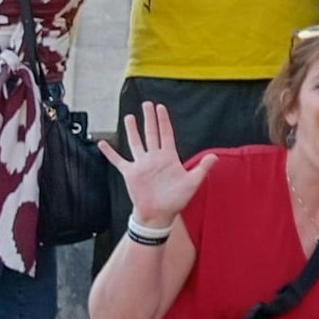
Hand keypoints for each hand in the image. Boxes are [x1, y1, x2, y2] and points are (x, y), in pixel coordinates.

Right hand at [98, 102, 216, 227]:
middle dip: (149, 118)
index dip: (163, 121)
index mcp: (169, 157)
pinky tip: (103, 144)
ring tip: (130, 116)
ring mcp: (141, 164)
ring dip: (132, 130)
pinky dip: (110, 153)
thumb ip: (202, 168)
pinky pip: (118, 160)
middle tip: (147, 104)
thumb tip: (215, 156)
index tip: (161, 107)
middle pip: (151, 133)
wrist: (159, 214)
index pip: (166, 134)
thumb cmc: (176, 200)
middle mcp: (154, 158)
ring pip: (136, 142)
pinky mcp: (130, 173)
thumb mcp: (192, 182)